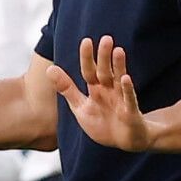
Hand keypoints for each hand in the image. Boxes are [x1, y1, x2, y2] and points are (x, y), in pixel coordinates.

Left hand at [45, 35, 152, 151]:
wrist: (124, 142)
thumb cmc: (103, 123)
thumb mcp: (80, 107)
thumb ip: (67, 89)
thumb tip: (49, 69)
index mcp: (96, 89)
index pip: (89, 71)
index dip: (87, 58)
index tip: (86, 41)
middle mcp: (109, 90)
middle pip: (105, 71)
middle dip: (104, 56)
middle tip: (106, 38)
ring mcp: (120, 100)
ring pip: (118, 80)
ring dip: (118, 66)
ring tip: (118, 50)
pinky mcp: (130, 112)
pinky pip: (129, 99)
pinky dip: (127, 90)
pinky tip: (125, 79)